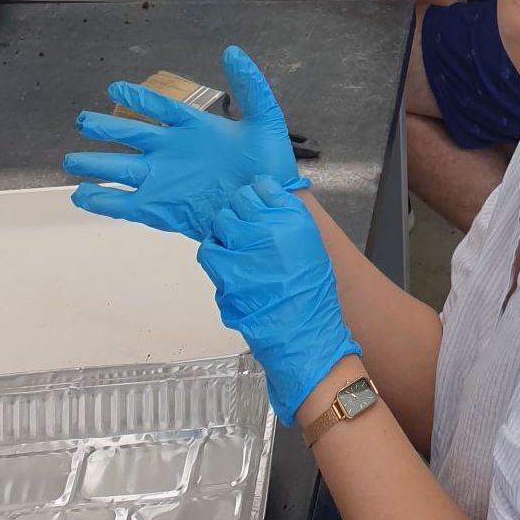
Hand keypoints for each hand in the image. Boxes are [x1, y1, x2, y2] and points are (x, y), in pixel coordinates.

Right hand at [64, 46, 306, 237]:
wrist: (268, 206)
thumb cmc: (269, 164)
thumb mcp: (265, 117)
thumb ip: (249, 84)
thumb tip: (231, 51)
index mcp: (194, 129)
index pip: (160, 108)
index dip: (138, 97)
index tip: (114, 87)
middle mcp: (173, 152)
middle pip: (131, 136)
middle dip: (106, 128)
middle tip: (82, 119)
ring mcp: (164, 181)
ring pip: (121, 169)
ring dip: (96, 164)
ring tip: (71, 160)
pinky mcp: (160, 209)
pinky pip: (124, 204)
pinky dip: (102, 201)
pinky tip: (82, 195)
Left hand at [198, 179, 360, 425]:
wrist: (304, 332)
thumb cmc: (311, 295)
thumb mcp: (310, 247)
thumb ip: (288, 224)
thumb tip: (266, 210)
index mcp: (294, 218)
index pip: (264, 187)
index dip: (255, 196)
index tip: (253, 205)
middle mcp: (270, 226)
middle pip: (239, 200)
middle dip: (238, 212)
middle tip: (241, 228)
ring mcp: (247, 246)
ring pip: (221, 221)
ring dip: (223, 231)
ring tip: (231, 246)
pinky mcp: (227, 270)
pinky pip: (209, 249)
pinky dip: (212, 253)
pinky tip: (221, 261)